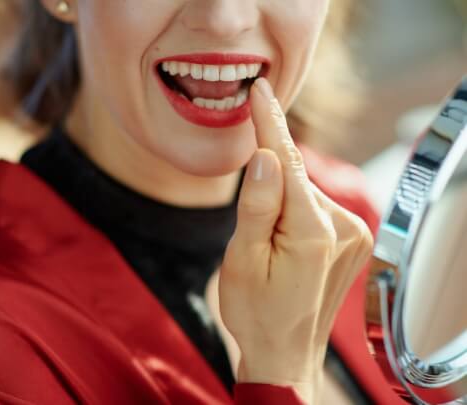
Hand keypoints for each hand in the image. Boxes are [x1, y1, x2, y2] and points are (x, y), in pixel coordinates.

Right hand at [218, 78, 373, 403]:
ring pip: (304, 193)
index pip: (288, 162)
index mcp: (312, 232)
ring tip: (267, 247)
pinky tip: (284, 242)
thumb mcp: (242, 260)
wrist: (285, 353)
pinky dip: (294, 211)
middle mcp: (344, 227)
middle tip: (249, 229)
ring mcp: (354, 234)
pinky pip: (315, 207)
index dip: (269, 124)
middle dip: (267, 182)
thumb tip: (265, 156)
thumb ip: (257, 205)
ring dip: (280, 202)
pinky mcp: (353, 240)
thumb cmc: (256, 312)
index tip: (260, 90)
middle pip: (295, 178)